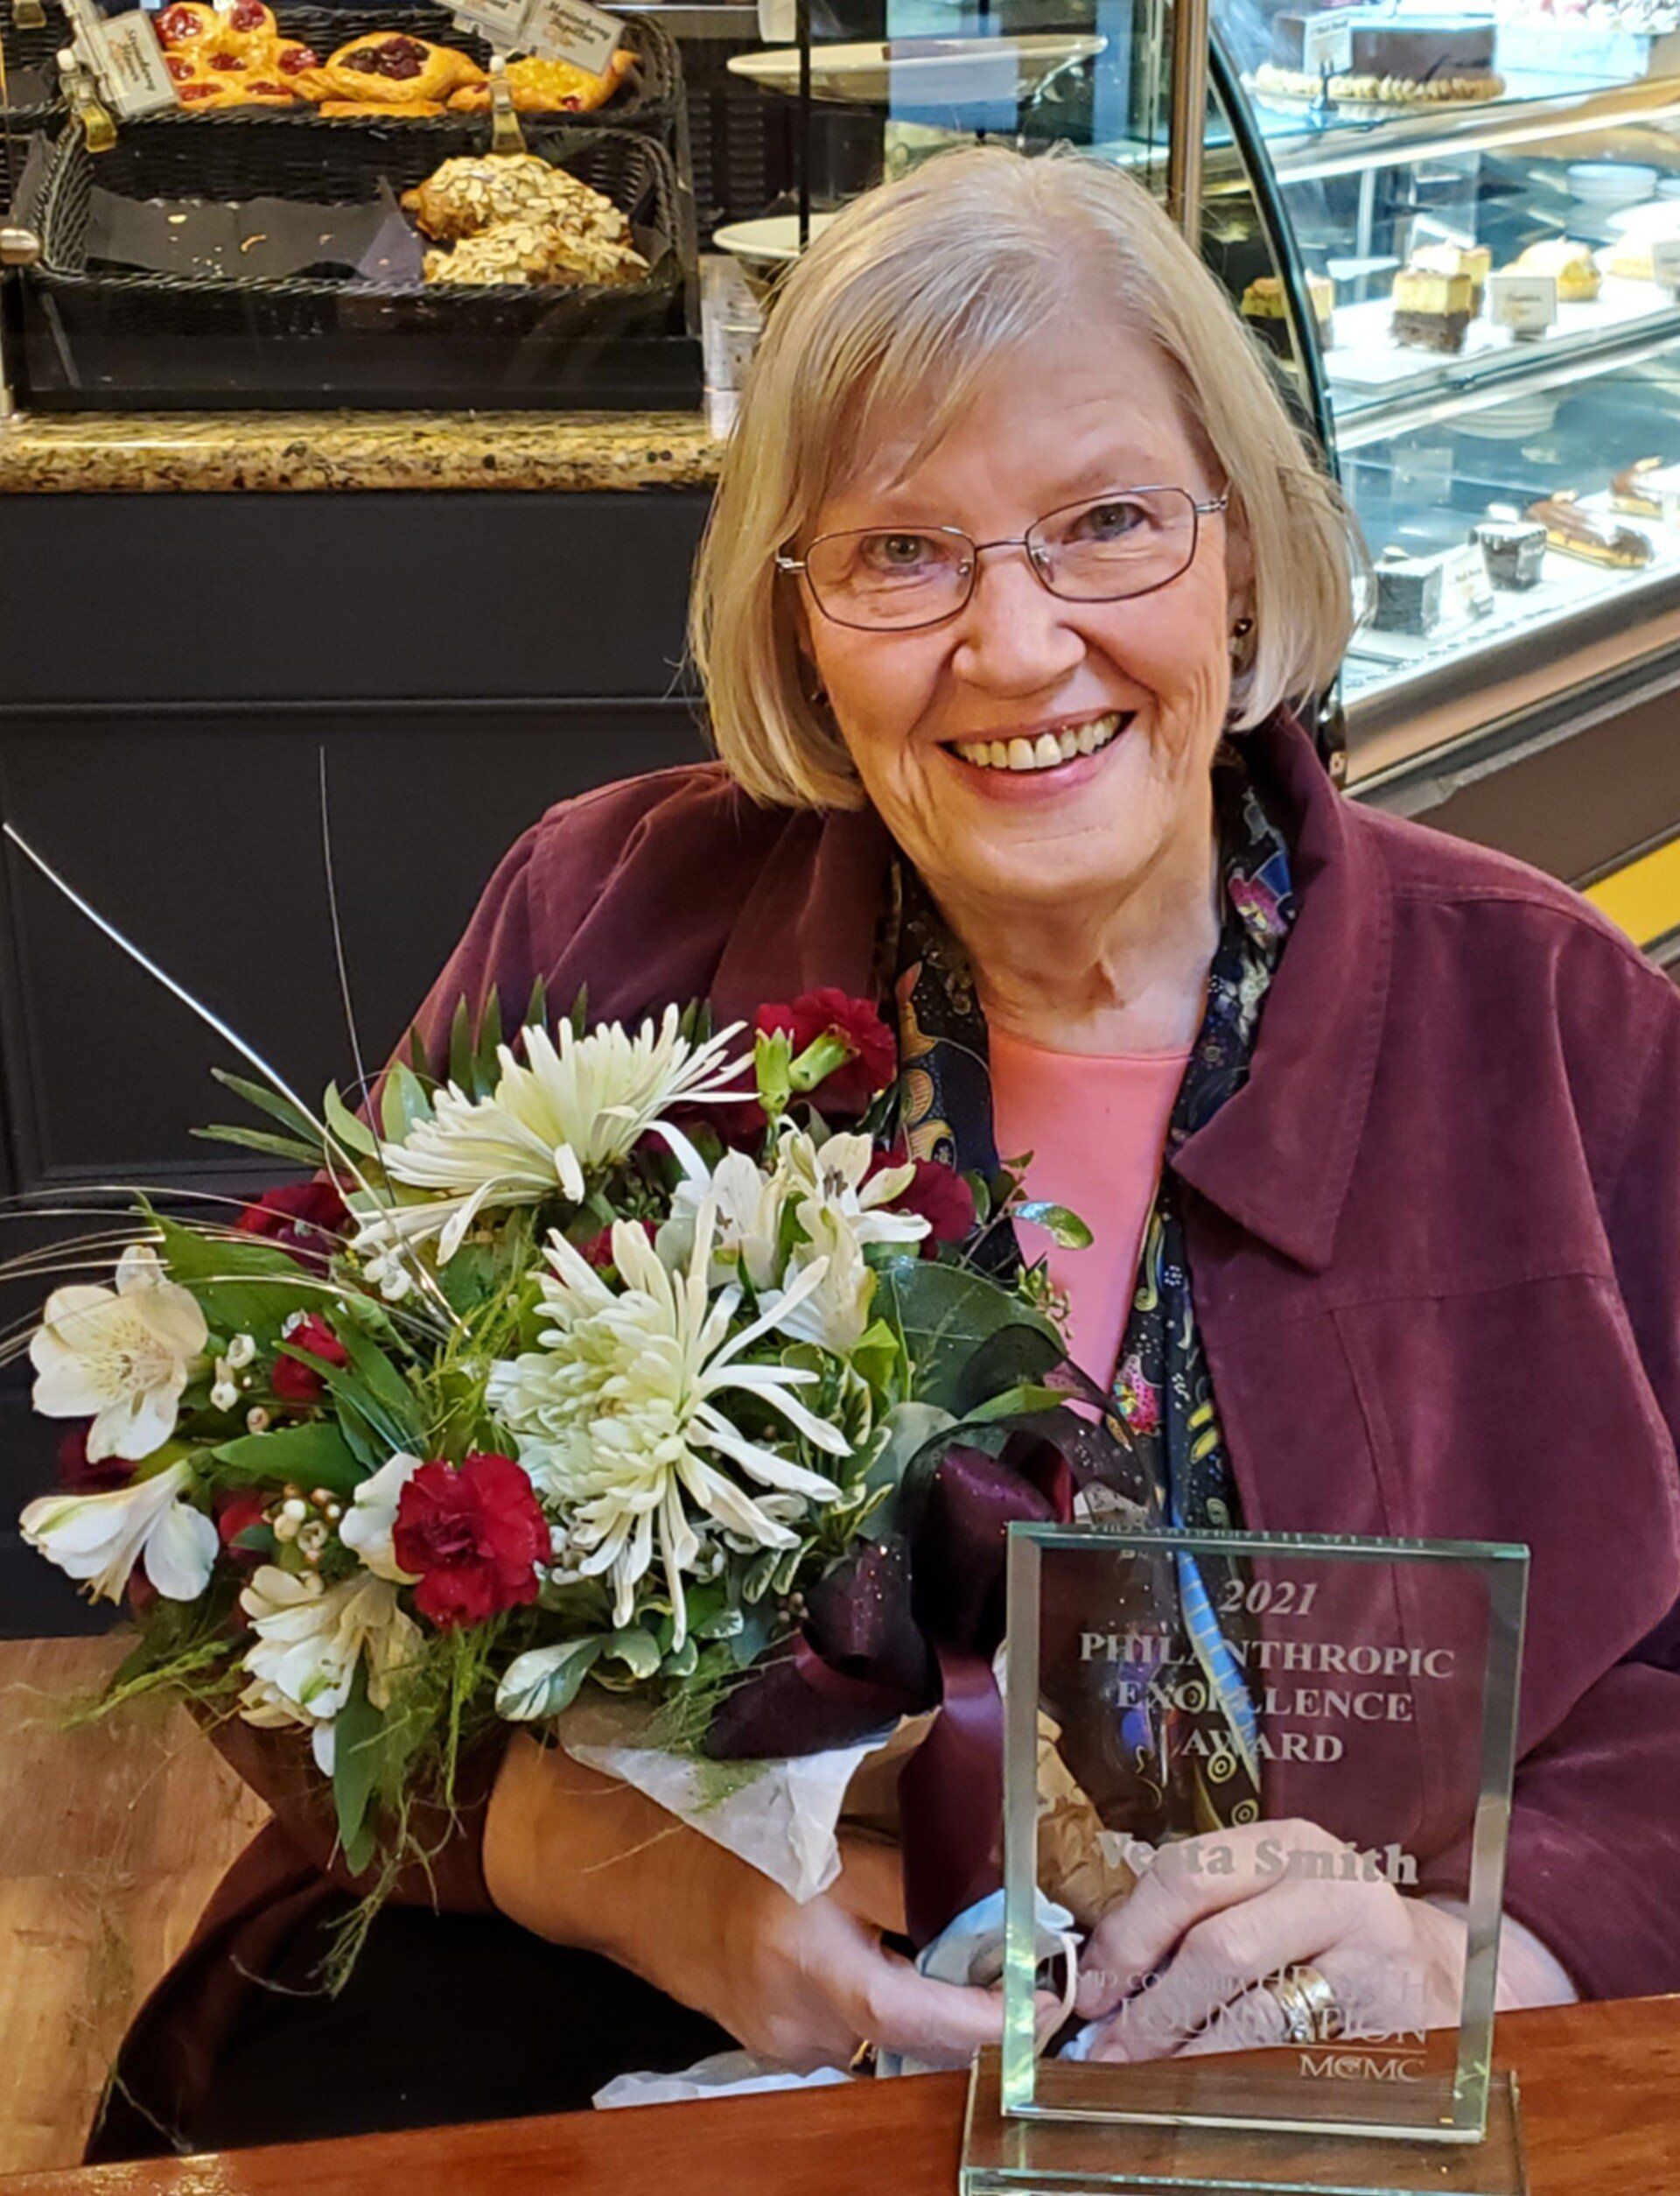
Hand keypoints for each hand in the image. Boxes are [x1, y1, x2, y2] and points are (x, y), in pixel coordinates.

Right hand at [484, 1730, 1016, 2071]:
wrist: (613, 1865)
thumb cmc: (713, 1826)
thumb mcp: (816, 1830)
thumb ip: (905, 1874)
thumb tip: (993, 1900)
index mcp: (808, 1954)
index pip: (921, 2010)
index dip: (992, 2016)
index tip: (1050, 2004)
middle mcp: (795, 2014)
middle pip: (911, 2035)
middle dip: (969, 2008)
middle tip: (1019, 1974)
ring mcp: (777, 2038)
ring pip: (881, 2034)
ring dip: (922, 2002)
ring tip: (951, 1954)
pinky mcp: (766, 2041)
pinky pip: (845, 2030)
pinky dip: (877, 2001)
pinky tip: (878, 1955)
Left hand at [1073, 1818, 1466, 2061]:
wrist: (1432, 1968)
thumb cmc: (1324, 1929)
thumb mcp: (1270, 1893)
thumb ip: (1197, 1914)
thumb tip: (1102, 1975)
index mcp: (1286, 1843)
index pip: (1187, 1874)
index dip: (1128, 1936)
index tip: (1091, 1988)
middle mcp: (1331, 1887)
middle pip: (1217, 1947)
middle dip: (1151, 2007)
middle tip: (1108, 2050)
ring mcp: (1368, 1955)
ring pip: (1255, 2014)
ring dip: (1187, 2054)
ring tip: (1145, 2076)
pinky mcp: (1389, 2020)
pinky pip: (1295, 2059)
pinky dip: (1239, 2079)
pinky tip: (1207, 2091)